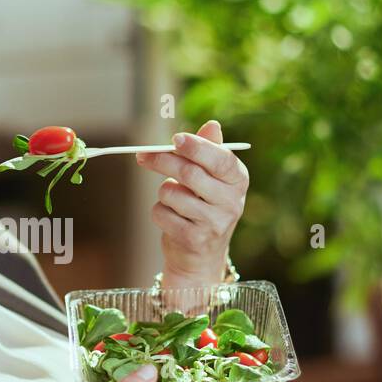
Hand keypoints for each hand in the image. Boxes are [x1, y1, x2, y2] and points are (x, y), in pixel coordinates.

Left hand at [136, 120, 248, 286]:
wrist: (202, 257)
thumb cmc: (204, 207)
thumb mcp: (211, 179)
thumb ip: (209, 151)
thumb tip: (212, 124)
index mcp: (238, 181)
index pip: (220, 159)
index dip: (197, 147)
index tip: (175, 138)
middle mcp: (232, 202)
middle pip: (190, 173)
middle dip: (162, 161)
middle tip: (143, 155)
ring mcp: (214, 223)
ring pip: (171, 193)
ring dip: (163, 192)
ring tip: (171, 199)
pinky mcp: (194, 239)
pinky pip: (162, 213)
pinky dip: (159, 212)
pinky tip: (170, 218)